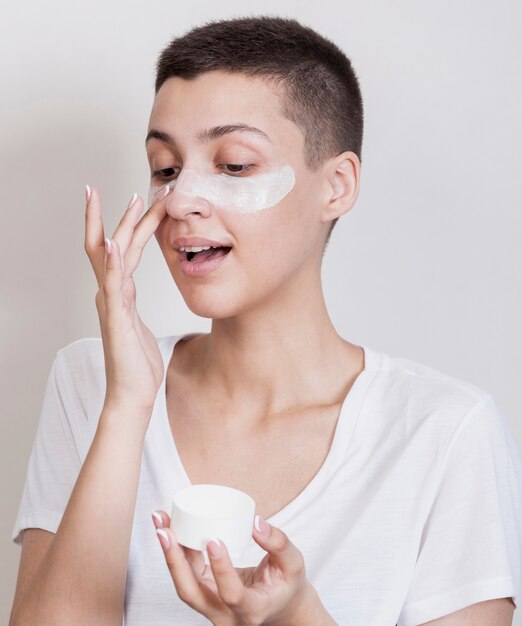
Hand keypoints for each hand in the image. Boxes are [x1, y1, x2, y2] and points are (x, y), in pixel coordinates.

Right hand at [84, 184, 172, 412]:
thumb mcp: (136, 325)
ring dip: (124, 227)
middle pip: (113, 245)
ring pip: (115, 258)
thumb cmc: (137, 363)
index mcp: (119, 294)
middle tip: (137, 189)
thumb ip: (130, 303)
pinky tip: (117, 243)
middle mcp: (112, 294)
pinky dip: (114, 263)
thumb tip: (130, 289)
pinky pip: (115, 285)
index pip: (120, 250)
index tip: (137, 198)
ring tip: (132, 201)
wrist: (133, 394)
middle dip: (124, 216)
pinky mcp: (117, 319)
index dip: (127, 224)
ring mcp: (112, 304)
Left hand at [151, 509, 318, 625]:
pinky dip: (175, 550)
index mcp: (252, 610)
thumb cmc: (286, 585)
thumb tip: (256, 521)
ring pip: (183, 584)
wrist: (281, 607)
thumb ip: (279, 542)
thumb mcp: (293, 564)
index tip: (213, 540)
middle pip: (191, 593)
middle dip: (174, 560)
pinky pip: (186, 574)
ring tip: (160, 521)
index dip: (221, 569)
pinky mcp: (204, 594)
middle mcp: (226, 615)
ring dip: (169, 551)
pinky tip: (168, 528)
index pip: (231, 594)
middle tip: (164, 530)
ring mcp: (211, 608)